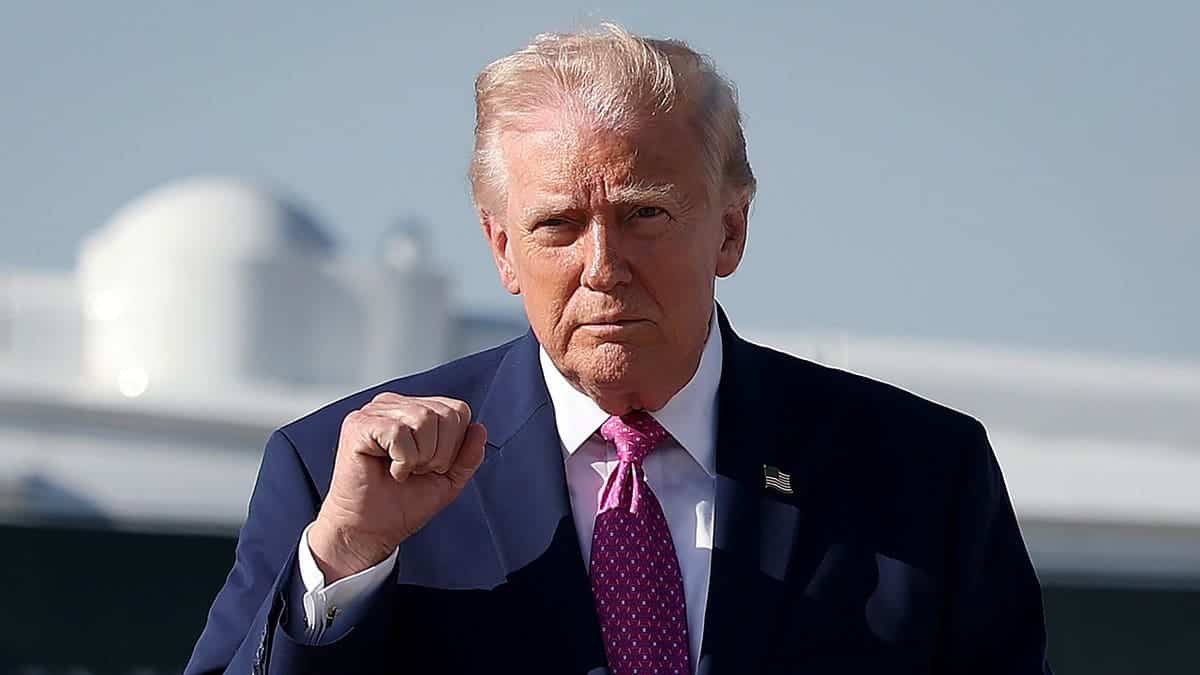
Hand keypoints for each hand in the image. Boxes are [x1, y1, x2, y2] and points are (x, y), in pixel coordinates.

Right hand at [308, 392, 486, 581]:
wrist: (370, 530)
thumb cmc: (401, 503)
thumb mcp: (448, 480)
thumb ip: (467, 456)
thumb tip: (479, 429)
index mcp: (416, 410)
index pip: (458, 410)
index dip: (454, 445)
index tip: (431, 466)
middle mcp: (395, 405)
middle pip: (445, 415)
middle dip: (439, 454)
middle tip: (416, 470)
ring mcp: (375, 412)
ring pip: (424, 420)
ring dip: (420, 458)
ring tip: (402, 470)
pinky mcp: (358, 425)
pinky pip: (399, 432)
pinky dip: (402, 460)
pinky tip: (390, 470)